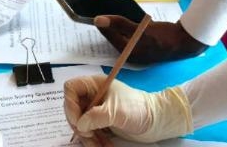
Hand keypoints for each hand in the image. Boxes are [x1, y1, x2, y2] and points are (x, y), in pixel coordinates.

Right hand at [63, 77, 191, 144]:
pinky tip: (102, 146)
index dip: (70, 104)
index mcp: (94, 85)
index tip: (78, 121)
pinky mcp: (102, 123)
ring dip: (86, 137)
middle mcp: (93, 96)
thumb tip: (80, 125)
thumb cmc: (138, 109)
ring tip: (97, 145)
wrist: (156, 121)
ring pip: (80, 123)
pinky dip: (93, 141)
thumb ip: (95, 117)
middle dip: (78, 125)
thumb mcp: (116, 111)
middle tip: (88, 136)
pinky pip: (90, 132)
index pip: (71, 89)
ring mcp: (97, 110)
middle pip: (73, 108)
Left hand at [94, 16, 206, 63]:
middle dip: (107, 26)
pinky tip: (126, 20)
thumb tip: (97, 20)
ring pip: (121, 36)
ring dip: (116, 27)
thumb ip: (119, 24)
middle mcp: (131, 55)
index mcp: (128, 54)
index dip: (102, 25)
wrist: (184, 41)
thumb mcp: (140, 29)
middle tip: (100, 13)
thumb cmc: (162, 36)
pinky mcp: (144, 46)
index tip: (92, 14)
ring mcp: (138, 51)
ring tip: (110, 15)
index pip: (109, 37)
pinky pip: (130, 36)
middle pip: (114, 38)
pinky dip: (126, 28)